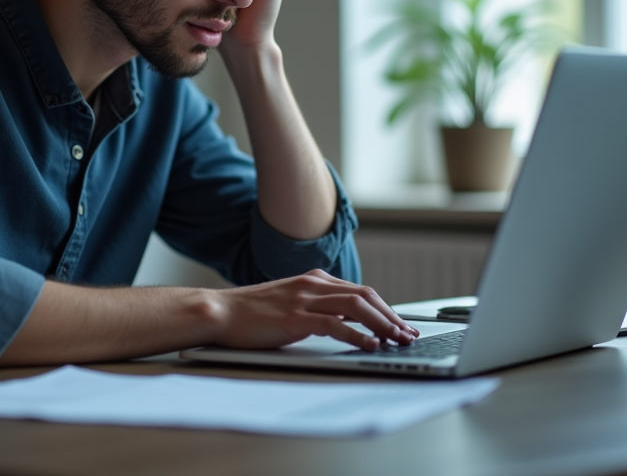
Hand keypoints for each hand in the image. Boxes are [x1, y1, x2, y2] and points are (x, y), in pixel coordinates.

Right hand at [210, 269, 418, 350]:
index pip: (361, 291)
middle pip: (365, 296)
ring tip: (396, 341)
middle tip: (407, 335)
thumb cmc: (251, 312)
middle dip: (391, 316)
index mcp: (314, 280)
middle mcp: (313, 285)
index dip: (385, 308)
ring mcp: (304, 300)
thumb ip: (315, 307)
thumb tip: (344, 324)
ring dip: (382, 324)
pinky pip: (334, 325)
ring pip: (356, 307)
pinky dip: (357, 335)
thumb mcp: (290, 302)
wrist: (219, 311)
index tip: (400, 325)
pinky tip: (369, 346)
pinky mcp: (294, 318)